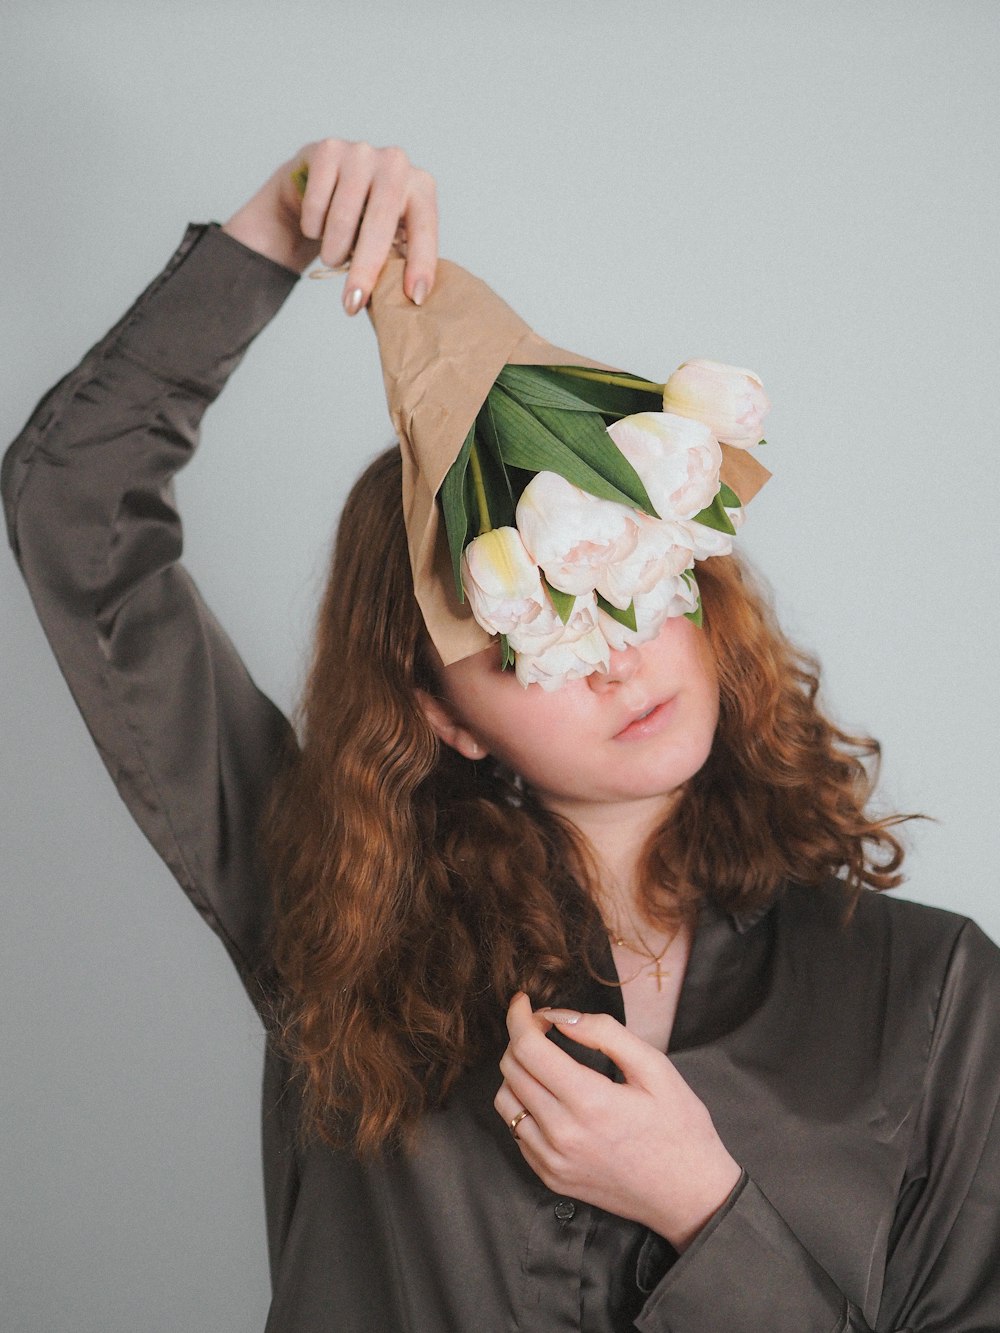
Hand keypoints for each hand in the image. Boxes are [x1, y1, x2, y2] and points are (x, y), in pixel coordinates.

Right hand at [222, 138, 437, 312]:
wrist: (316, 188)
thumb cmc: (359, 222)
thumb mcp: (387, 239)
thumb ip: (399, 260)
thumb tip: (410, 301)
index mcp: (420, 187)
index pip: (424, 229)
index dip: (421, 264)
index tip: (415, 298)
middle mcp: (396, 163)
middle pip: (381, 223)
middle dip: (366, 268)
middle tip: (353, 303)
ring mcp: (361, 152)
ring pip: (344, 216)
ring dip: (334, 250)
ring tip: (333, 258)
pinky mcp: (328, 150)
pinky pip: (317, 203)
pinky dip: (313, 227)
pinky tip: (317, 226)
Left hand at [494, 993, 741, 1251]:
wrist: (689, 1196)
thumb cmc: (679, 1127)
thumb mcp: (655, 1068)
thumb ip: (605, 1033)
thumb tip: (560, 1016)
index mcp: (589, 1102)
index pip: (527, 1048)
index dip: (520, 1017)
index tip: (525, 1002)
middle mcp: (562, 1135)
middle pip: (511, 1070)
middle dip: (520, 1038)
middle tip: (545, 1029)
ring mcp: (553, 1161)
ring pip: (506, 1102)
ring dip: (517, 1072)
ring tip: (544, 1062)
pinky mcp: (551, 1178)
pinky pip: (517, 1132)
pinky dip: (524, 1106)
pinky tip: (549, 1097)